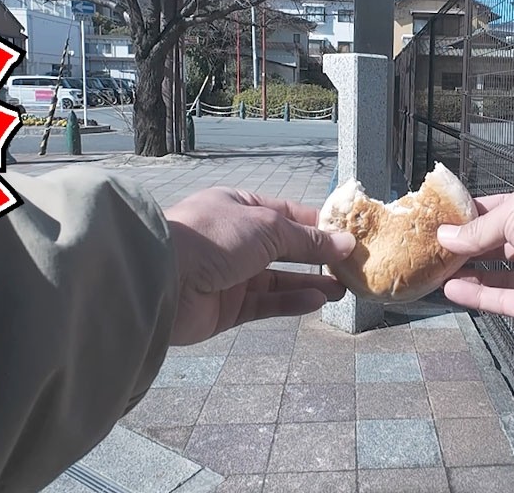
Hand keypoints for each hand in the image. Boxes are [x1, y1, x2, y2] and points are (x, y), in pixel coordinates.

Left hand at [163, 188, 356, 345]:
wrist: (162, 278)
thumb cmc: (213, 237)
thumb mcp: (267, 227)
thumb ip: (307, 239)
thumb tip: (345, 243)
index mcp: (238, 206)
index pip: (287, 214)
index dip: (318, 225)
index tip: (350, 236)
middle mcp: (235, 238)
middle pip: (285, 247)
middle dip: (318, 256)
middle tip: (351, 266)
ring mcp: (231, 274)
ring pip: (279, 279)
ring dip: (310, 282)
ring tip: (342, 288)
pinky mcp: (228, 307)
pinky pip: (267, 303)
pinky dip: (292, 302)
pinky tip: (318, 300)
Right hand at [438, 188, 513, 335]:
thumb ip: (479, 229)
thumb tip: (447, 237)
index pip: (497, 212)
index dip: (468, 217)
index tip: (439, 221)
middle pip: (495, 246)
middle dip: (465, 247)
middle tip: (432, 248)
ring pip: (496, 276)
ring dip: (467, 273)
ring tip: (436, 270)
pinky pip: (502, 300)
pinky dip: (476, 296)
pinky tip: (452, 289)